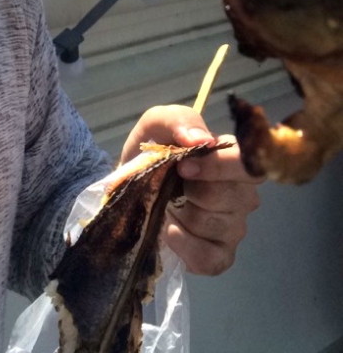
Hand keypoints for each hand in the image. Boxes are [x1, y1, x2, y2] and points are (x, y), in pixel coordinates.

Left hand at [120, 104, 261, 275]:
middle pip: (235, 197)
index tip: (184, 167)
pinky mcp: (219, 256)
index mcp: (233, 159)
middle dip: (195, 192)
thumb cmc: (152, 152)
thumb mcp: (156, 125)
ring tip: (169, 207)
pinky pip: (212, 259)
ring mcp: (233, 227)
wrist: (130, 188)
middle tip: (173, 187)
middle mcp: (242, 194)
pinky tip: (170, 232)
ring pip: (220, 226)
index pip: (250, 165)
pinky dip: (186, 247)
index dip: (220, 167)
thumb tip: (202, 139)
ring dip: (185, 216)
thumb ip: (179, 121)